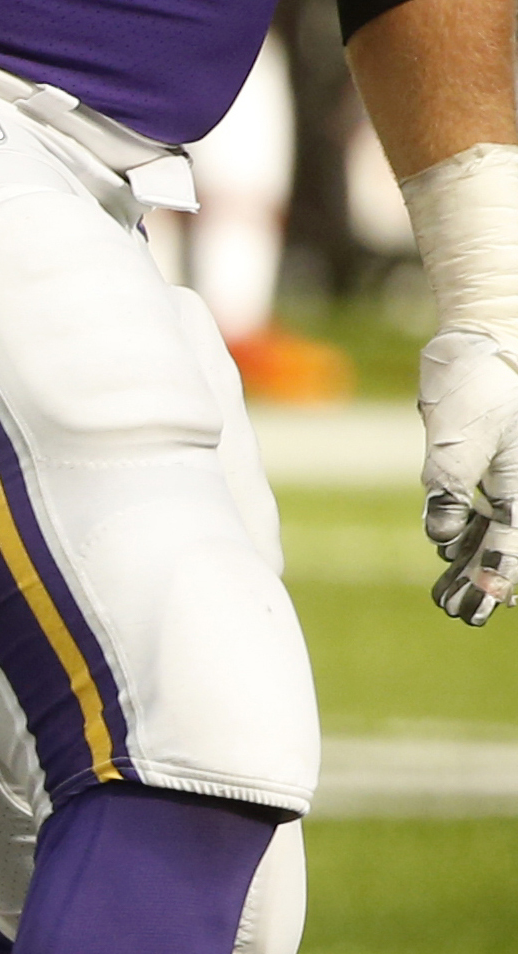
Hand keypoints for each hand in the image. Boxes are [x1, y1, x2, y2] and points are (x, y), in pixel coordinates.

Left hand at [419, 329, 517, 626]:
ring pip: (499, 531)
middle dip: (486, 581)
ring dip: (476, 563)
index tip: (484, 606)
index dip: (500, 577)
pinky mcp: (495, 465)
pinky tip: (452, 556)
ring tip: (449, 598)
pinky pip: (489, 509)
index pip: (515, 542)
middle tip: (460, 615)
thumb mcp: (456, 440)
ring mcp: (510, 475)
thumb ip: (449, 489)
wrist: (488, 338)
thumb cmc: (477, 385)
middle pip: (511, 544)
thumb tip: (443, 538)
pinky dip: (471, 534)